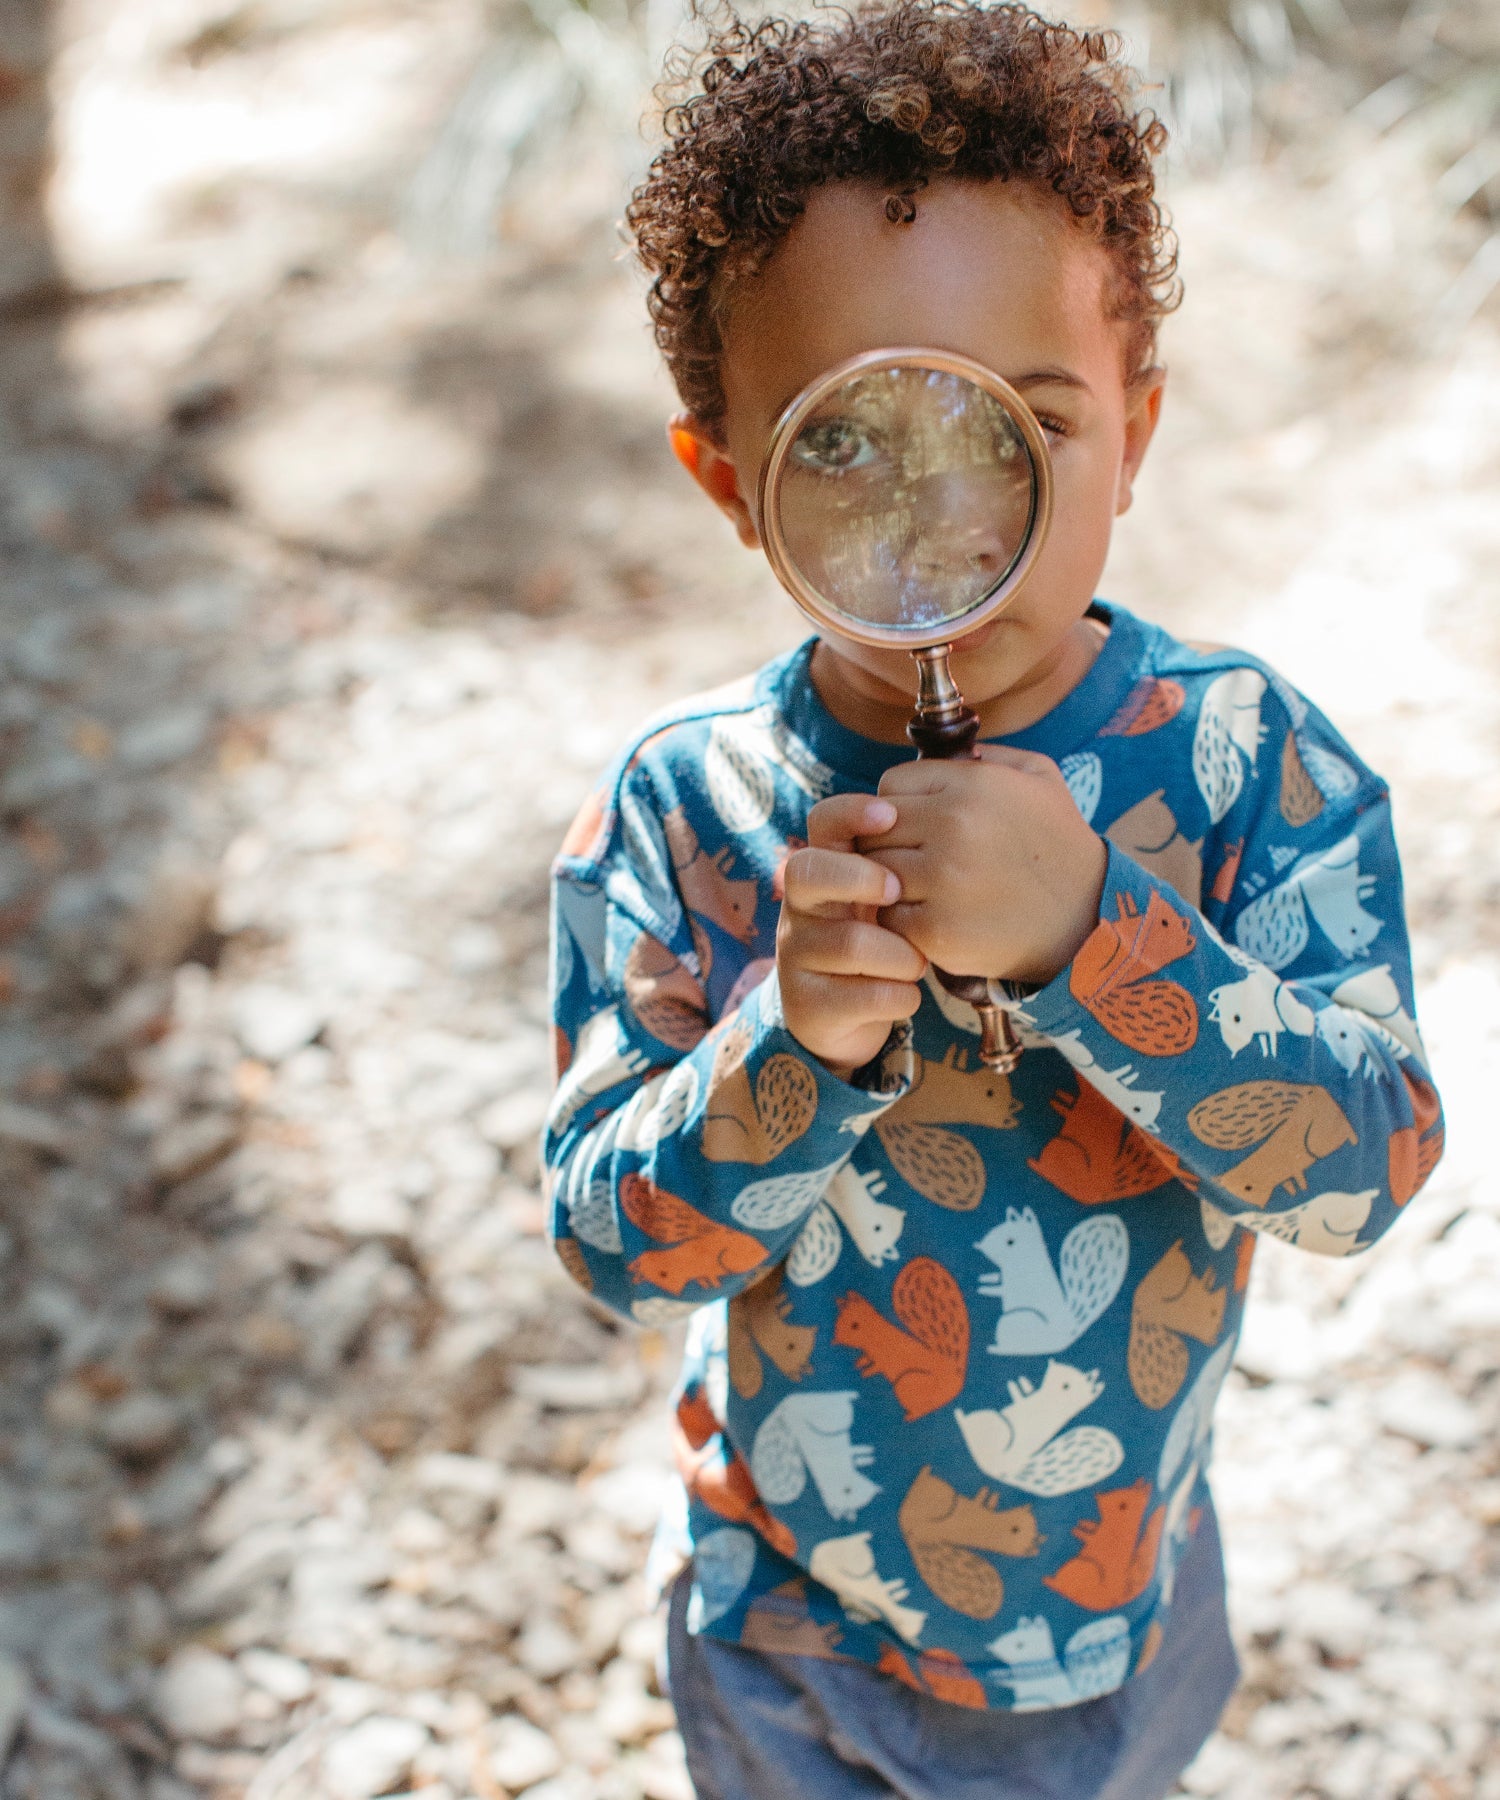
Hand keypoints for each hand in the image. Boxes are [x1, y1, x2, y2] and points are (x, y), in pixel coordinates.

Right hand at [777, 794, 928, 1079]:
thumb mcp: (883, 900)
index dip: (850, 813)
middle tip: (899, 891)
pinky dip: (899, 996)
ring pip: (849, 942)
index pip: (821, 823)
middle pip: (807, 872)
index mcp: (823, 872)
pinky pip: (862, 996)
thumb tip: (950, 809)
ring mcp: (796, 955)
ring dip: (900, 955)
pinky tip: (907, 995)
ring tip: (917, 964)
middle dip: (859, 877)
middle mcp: (799, 908)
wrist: (845, 1018)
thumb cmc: (879, 942)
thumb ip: (899, 861)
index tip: (890, 814)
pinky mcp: (807, 1004)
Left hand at [859, 746, 1107, 985]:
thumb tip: (942, 749)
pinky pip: (887, 916)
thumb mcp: (1039, 776)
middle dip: (889, 843)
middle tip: (915, 860)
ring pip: (875, 872)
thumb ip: (986, 754)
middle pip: (873, 829)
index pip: (889, 785)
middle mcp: (952, 826)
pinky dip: (900, 920)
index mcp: (970, 785)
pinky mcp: (936, 929)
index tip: (918, 825)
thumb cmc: (1058, 845)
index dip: (899, 806)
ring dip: (890, 882)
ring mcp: (941, 879)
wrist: (1086, 920)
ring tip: (921, 888)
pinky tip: (929, 916)